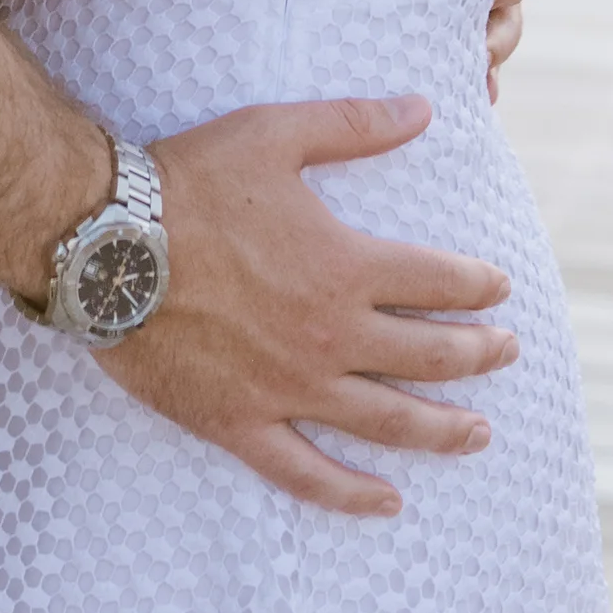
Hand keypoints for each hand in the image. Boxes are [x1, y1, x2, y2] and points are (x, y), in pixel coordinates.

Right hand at [108, 95, 517, 518]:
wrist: (105, 242)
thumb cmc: (189, 179)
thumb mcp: (276, 133)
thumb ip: (354, 125)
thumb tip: (424, 108)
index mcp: (344, 267)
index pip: (436, 282)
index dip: (477, 285)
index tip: (500, 291)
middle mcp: (329, 336)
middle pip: (426, 356)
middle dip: (476, 355)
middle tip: (507, 354)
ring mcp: (288, 389)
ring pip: (385, 422)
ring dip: (440, 429)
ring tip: (478, 435)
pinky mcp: (241, 423)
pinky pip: (308, 474)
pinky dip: (352, 494)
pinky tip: (387, 503)